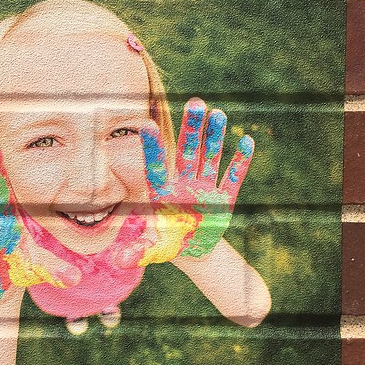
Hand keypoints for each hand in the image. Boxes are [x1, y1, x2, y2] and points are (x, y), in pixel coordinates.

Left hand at [115, 98, 253, 266]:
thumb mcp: (153, 251)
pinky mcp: (224, 198)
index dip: (152, 148)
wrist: (193, 249)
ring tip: (218, 114)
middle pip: (187, 153)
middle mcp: (184, 185)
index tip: (146, 125)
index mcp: (163, 193)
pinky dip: (239, 163)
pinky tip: (246, 142)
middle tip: (195, 103)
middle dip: (192, 130)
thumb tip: (118, 261)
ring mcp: (205, 188)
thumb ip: (138, 253)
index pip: (156, 167)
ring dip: (215, 138)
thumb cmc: (169, 244)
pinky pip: (232, 178)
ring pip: (210, 158)